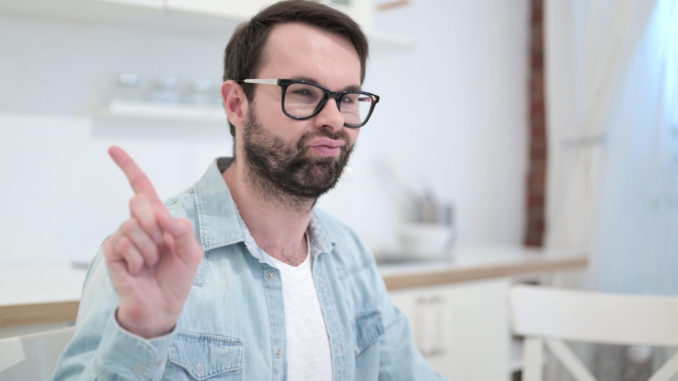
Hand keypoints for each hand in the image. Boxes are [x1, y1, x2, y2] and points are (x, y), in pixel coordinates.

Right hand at [103, 146, 202, 337]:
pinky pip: (125, 244)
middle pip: (139, 202)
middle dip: (155, 223)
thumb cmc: (178, 277)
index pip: (140, 187)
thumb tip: (162, 216)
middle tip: (162, 245)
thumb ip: (183, 229)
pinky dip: (137, 259)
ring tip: (151, 264)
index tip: (112, 149)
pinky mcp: (111, 252)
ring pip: (134, 227)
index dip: (128, 167)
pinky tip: (138, 270)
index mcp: (157, 218)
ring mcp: (122, 237)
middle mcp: (137, 224)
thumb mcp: (192, 251)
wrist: (163, 305)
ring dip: (149, 249)